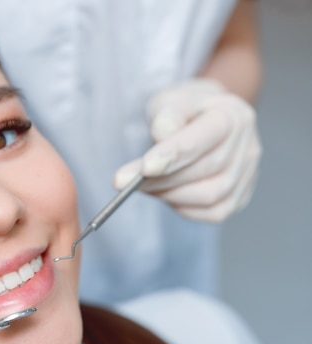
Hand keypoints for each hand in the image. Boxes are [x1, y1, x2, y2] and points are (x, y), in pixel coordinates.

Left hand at [114, 78, 261, 221]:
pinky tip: (164, 193)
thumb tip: (162, 135)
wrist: (203, 121)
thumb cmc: (182, 113)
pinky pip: (211, 213)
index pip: (202, 139)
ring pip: (208, 196)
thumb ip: (166, 115)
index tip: (144, 167)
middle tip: (124, 181)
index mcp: (231, 116)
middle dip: (159, 179)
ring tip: (143, 185)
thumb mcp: (168, 101)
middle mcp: (247, 146)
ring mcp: (247, 174)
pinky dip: (182, 207)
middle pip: (202, 170)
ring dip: (168, 194)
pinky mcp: (238, 198)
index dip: (172, 155)